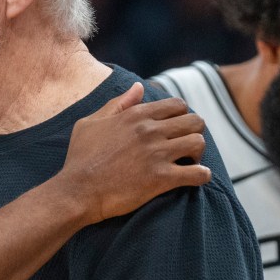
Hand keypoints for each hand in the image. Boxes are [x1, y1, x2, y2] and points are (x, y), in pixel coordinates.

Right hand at [57, 82, 209, 224]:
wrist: (77, 192)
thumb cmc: (80, 158)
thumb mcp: (90, 123)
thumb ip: (117, 104)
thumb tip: (139, 87)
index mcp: (135, 116)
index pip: (177, 104)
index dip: (180, 116)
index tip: (173, 130)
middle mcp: (149, 131)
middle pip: (195, 121)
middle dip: (192, 132)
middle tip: (182, 146)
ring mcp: (157, 154)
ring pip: (199, 143)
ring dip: (197, 153)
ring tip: (187, 162)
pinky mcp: (161, 178)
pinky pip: (198, 173)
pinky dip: (201, 176)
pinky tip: (194, 178)